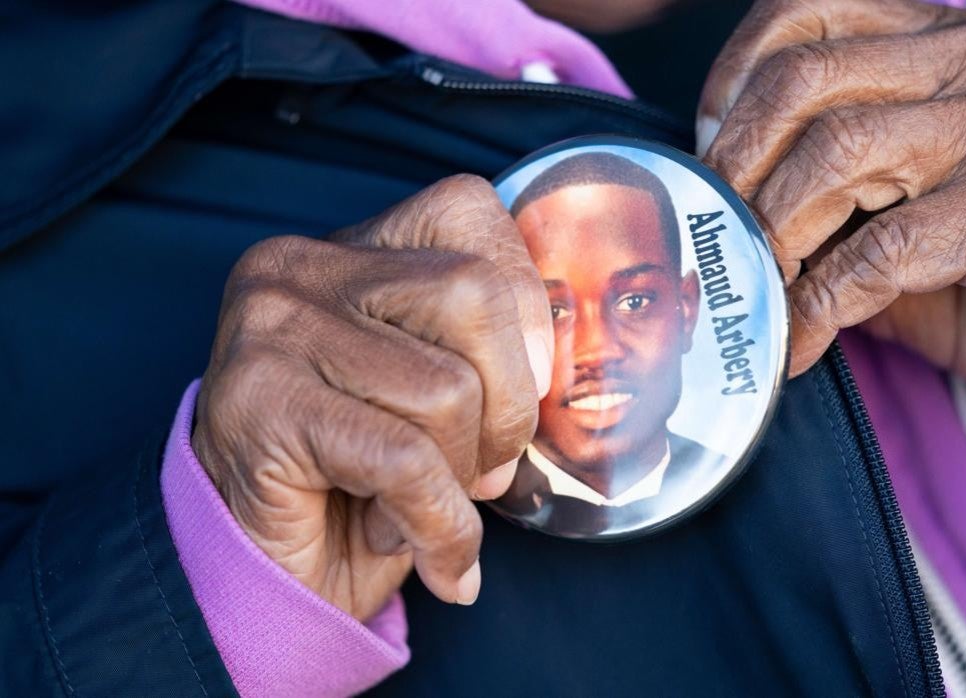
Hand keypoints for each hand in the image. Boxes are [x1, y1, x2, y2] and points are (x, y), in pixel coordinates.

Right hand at [192, 175, 553, 619]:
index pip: (469, 209)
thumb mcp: (433, 389)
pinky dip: (442, 525)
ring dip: (463, 477)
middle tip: (486, 470)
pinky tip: (434, 557)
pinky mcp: (262, 404)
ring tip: (424, 508)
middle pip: (473, 293)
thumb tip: (565, 364)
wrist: (263, 574)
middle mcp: (301, 266)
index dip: (526, 303)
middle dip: (509, 404)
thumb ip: (487, 349)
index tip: (530, 385)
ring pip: (447, 388)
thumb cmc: (366, 480)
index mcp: (351, 247)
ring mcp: (272, 329)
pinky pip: (405, 460)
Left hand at [698, 0, 965, 427]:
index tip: (707, 151)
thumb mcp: (899, 189)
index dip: (734, 77)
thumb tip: (715, 198)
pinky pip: (884, 248)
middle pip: (807, 79)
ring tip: (755, 284)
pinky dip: (822, 303)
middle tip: (716, 228)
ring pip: (839, 152)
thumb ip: (822, 171)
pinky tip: (799, 339)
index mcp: (943, 36)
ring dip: (775, 231)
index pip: (808, 11)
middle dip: (739, 163)